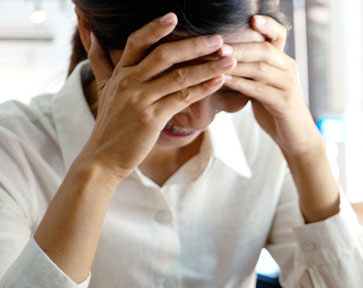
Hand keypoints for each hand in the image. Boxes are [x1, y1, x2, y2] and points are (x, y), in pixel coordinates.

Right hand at [80, 13, 235, 179]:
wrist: (104, 156)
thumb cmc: (110, 123)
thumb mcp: (103, 88)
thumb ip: (101, 61)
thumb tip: (92, 35)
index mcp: (120, 72)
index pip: (137, 41)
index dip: (155, 28)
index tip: (174, 16)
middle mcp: (129, 81)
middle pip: (164, 55)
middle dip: (194, 45)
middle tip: (219, 38)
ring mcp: (140, 99)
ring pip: (179, 76)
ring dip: (207, 67)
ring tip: (229, 60)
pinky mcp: (152, 118)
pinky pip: (183, 99)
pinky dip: (203, 88)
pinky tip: (220, 82)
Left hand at [223, 15, 321, 157]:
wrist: (296, 137)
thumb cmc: (276, 110)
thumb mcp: (266, 85)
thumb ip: (252, 70)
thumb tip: (223, 55)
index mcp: (284, 61)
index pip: (278, 34)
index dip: (266, 24)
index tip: (251, 18)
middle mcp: (288, 69)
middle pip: (264, 49)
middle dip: (239, 45)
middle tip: (218, 45)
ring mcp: (288, 86)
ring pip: (260, 68)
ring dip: (235, 63)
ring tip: (216, 60)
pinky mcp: (284, 104)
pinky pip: (259, 89)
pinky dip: (240, 83)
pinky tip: (224, 80)